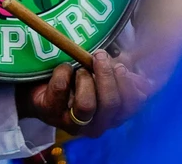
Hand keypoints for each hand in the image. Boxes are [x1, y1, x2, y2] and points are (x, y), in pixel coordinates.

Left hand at [16, 51, 148, 136]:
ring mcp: (72, 123)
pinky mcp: (50, 113)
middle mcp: (96, 125)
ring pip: (86, 105)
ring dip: (85, 79)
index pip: (129, 106)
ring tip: (80, 68)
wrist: (40, 87)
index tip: (120, 65)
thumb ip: (120, 74)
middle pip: (110, 105)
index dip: (128, 85)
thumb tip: (141, 74)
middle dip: (106, 76)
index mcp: (113, 116)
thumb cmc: (78, 80)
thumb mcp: (101, 75)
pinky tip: (64, 68)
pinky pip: (61, 89)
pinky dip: (63, 72)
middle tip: (99, 56)